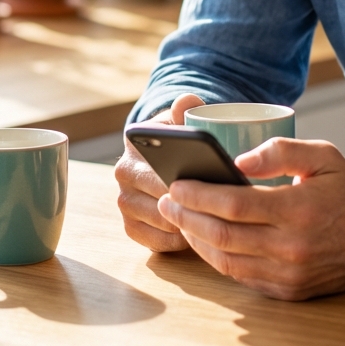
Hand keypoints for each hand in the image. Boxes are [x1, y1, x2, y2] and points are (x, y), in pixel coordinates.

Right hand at [115, 93, 204, 251]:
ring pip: (160, 222)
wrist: (165, 155)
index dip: (189, 178)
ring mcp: (125, 202)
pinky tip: (197, 233)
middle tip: (222, 207)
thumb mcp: (184, 117)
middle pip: (161, 198)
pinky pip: (156, 242)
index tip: (214, 182)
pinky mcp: (130, 227)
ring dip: (187, 224)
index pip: (161, 165)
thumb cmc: (181, 136)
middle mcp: (122, 172)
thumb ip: (188, 106)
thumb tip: (186, 102)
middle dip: (192, 204)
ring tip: (214, 219)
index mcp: (134, 142)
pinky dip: (178, 242)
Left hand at [157, 138, 344, 299]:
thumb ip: (280, 152)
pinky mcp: (288, 291)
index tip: (177, 182)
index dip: (199, 194)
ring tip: (179, 217)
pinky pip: (241, 277)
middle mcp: (292, 247)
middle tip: (167, 199)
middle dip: (186, 217)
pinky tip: (206, 239)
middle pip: (222, 235)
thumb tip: (237, 161)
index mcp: (299, 209)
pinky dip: (217, 258)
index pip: (234, 205)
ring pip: (226, 261)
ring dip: (196, 240)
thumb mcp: (323, 155)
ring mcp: (289, 274)